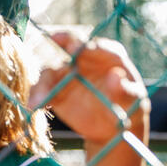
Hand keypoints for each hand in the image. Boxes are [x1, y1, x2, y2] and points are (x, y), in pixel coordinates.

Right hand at [30, 33, 148, 146]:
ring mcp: (69, 74)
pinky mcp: (56, 91)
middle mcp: (86, 59)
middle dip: (65, 41)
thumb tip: (116, 76)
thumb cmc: (128, 107)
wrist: (113, 127)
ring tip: (38, 100)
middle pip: (72, 46)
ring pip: (52, 71)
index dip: (90, 46)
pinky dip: (37, 96)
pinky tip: (33, 105)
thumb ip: (125, 90)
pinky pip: (44, 91)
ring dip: (43, 83)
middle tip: (56, 38)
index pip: (100, 46)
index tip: (79, 48)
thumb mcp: (133, 101)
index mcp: (109, 56)